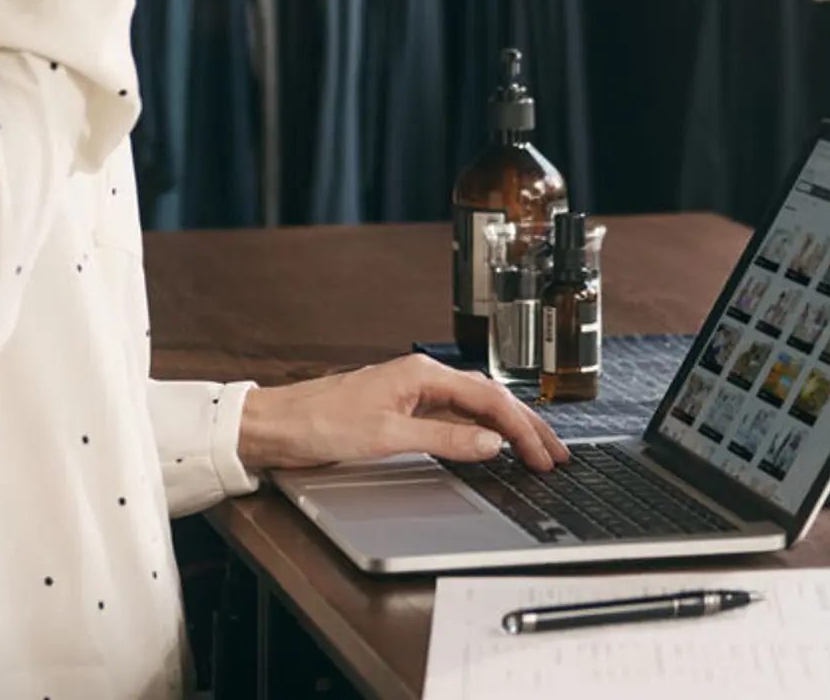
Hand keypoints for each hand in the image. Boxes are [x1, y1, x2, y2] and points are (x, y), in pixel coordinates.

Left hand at [235, 354, 569, 471]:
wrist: (275, 425)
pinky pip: (454, 414)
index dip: (521, 430)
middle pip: (489, 399)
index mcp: (423, 374)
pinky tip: (488, 442)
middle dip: (526, 426)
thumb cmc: (320, 423)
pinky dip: (479, 429)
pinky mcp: (401, 408)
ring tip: (533, 448)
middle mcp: (422, 377)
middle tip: (554, 454)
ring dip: (506, 428)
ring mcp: (412, 392)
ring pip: (474, 406)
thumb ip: (444, 438)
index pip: (489, 400)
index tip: (542, 456)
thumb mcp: (387, 436)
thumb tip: (490, 443)